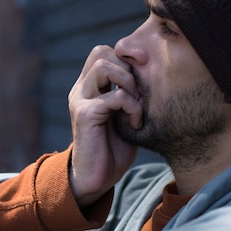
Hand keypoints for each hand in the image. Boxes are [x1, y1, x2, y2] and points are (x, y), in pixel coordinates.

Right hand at [68, 45, 141, 207]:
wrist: (96, 178)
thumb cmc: (114, 148)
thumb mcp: (125, 115)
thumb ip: (131, 94)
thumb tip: (151, 73)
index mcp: (89, 87)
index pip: (104, 52)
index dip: (126, 58)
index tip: (144, 74)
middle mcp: (81, 89)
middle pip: (101, 52)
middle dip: (128, 68)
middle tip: (139, 93)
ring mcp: (80, 100)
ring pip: (104, 66)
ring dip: (128, 82)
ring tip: (136, 104)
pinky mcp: (84, 115)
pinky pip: (113, 96)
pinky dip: (131, 106)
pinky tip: (135, 123)